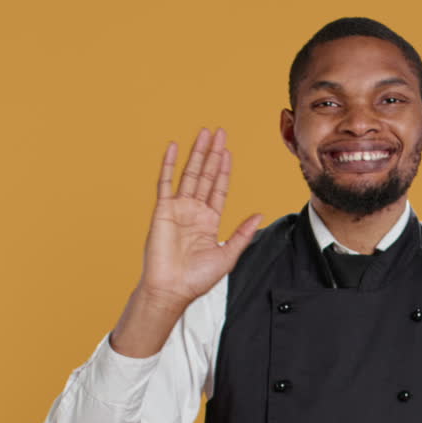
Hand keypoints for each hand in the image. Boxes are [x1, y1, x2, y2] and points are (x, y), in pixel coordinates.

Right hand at [138, 127, 262, 307]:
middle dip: (213, 154)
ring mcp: (178, 209)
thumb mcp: (228, 255)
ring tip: (204, 134)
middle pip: (205, 176)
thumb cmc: (197, 279)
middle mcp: (193, 212)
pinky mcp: (162, 210)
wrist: (172, 289)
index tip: (228, 152)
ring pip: (189, 174)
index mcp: (209, 221)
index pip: (218, 189)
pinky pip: (165, 182)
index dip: (224, 170)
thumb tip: (259, 215)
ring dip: (197, 154)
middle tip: (219, 133)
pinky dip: (169, 164)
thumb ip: (242, 233)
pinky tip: (174, 147)